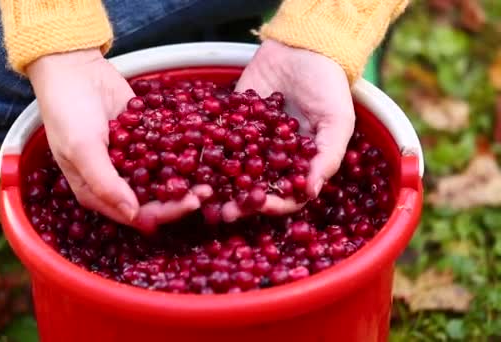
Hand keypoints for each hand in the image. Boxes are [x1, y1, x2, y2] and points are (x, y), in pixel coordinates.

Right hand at [27, 49, 211, 233]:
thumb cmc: (68, 111)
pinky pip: (165, 151)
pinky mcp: (144, 139)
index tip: (191, 203)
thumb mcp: (82, 149)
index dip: (165, 212)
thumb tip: (133, 214)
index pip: (135, 214)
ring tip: (209, 173)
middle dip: (181, 197)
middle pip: (154, 199)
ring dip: (185, 177)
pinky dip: (182, 152)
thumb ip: (105, 183)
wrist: (74, 68)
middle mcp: (115, 181)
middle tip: (208, 191)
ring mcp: (131, 160)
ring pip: (163, 177)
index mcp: (96, 192)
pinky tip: (201, 150)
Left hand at [223, 39, 354, 221]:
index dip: (274, 205)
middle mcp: (273, 161)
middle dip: (240, 203)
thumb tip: (310, 192)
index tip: (260, 206)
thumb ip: (327, 156)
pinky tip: (192, 164)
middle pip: (255, 191)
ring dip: (219, 187)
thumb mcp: (337, 121)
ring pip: (233, 173)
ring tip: (205, 196)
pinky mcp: (231, 124)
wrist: (301, 48)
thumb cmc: (327, 86)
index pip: (287, 197)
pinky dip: (205, 154)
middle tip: (224, 212)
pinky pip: (217, 142)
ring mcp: (250, 144)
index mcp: (300, 166)